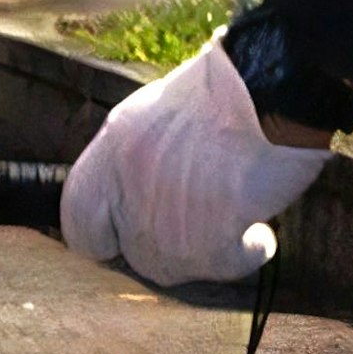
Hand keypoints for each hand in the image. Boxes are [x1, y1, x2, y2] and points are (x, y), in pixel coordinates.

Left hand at [59, 38, 334, 286]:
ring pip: (176, 267)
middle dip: (168, 246)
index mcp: (112, 151)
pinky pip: (222, 267)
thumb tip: (132, 205)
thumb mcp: (157, 115)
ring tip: (238, 217)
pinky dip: (246, 253)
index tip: (133, 235)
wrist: (273, 86)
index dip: (107, 236)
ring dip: (209, 251)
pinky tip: (259, 232)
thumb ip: (134, 163)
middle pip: (134, 254)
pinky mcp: (207, 238)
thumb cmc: (227, 94)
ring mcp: (163, 219)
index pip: (79, 222)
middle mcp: (128, 187)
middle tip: (201, 223)